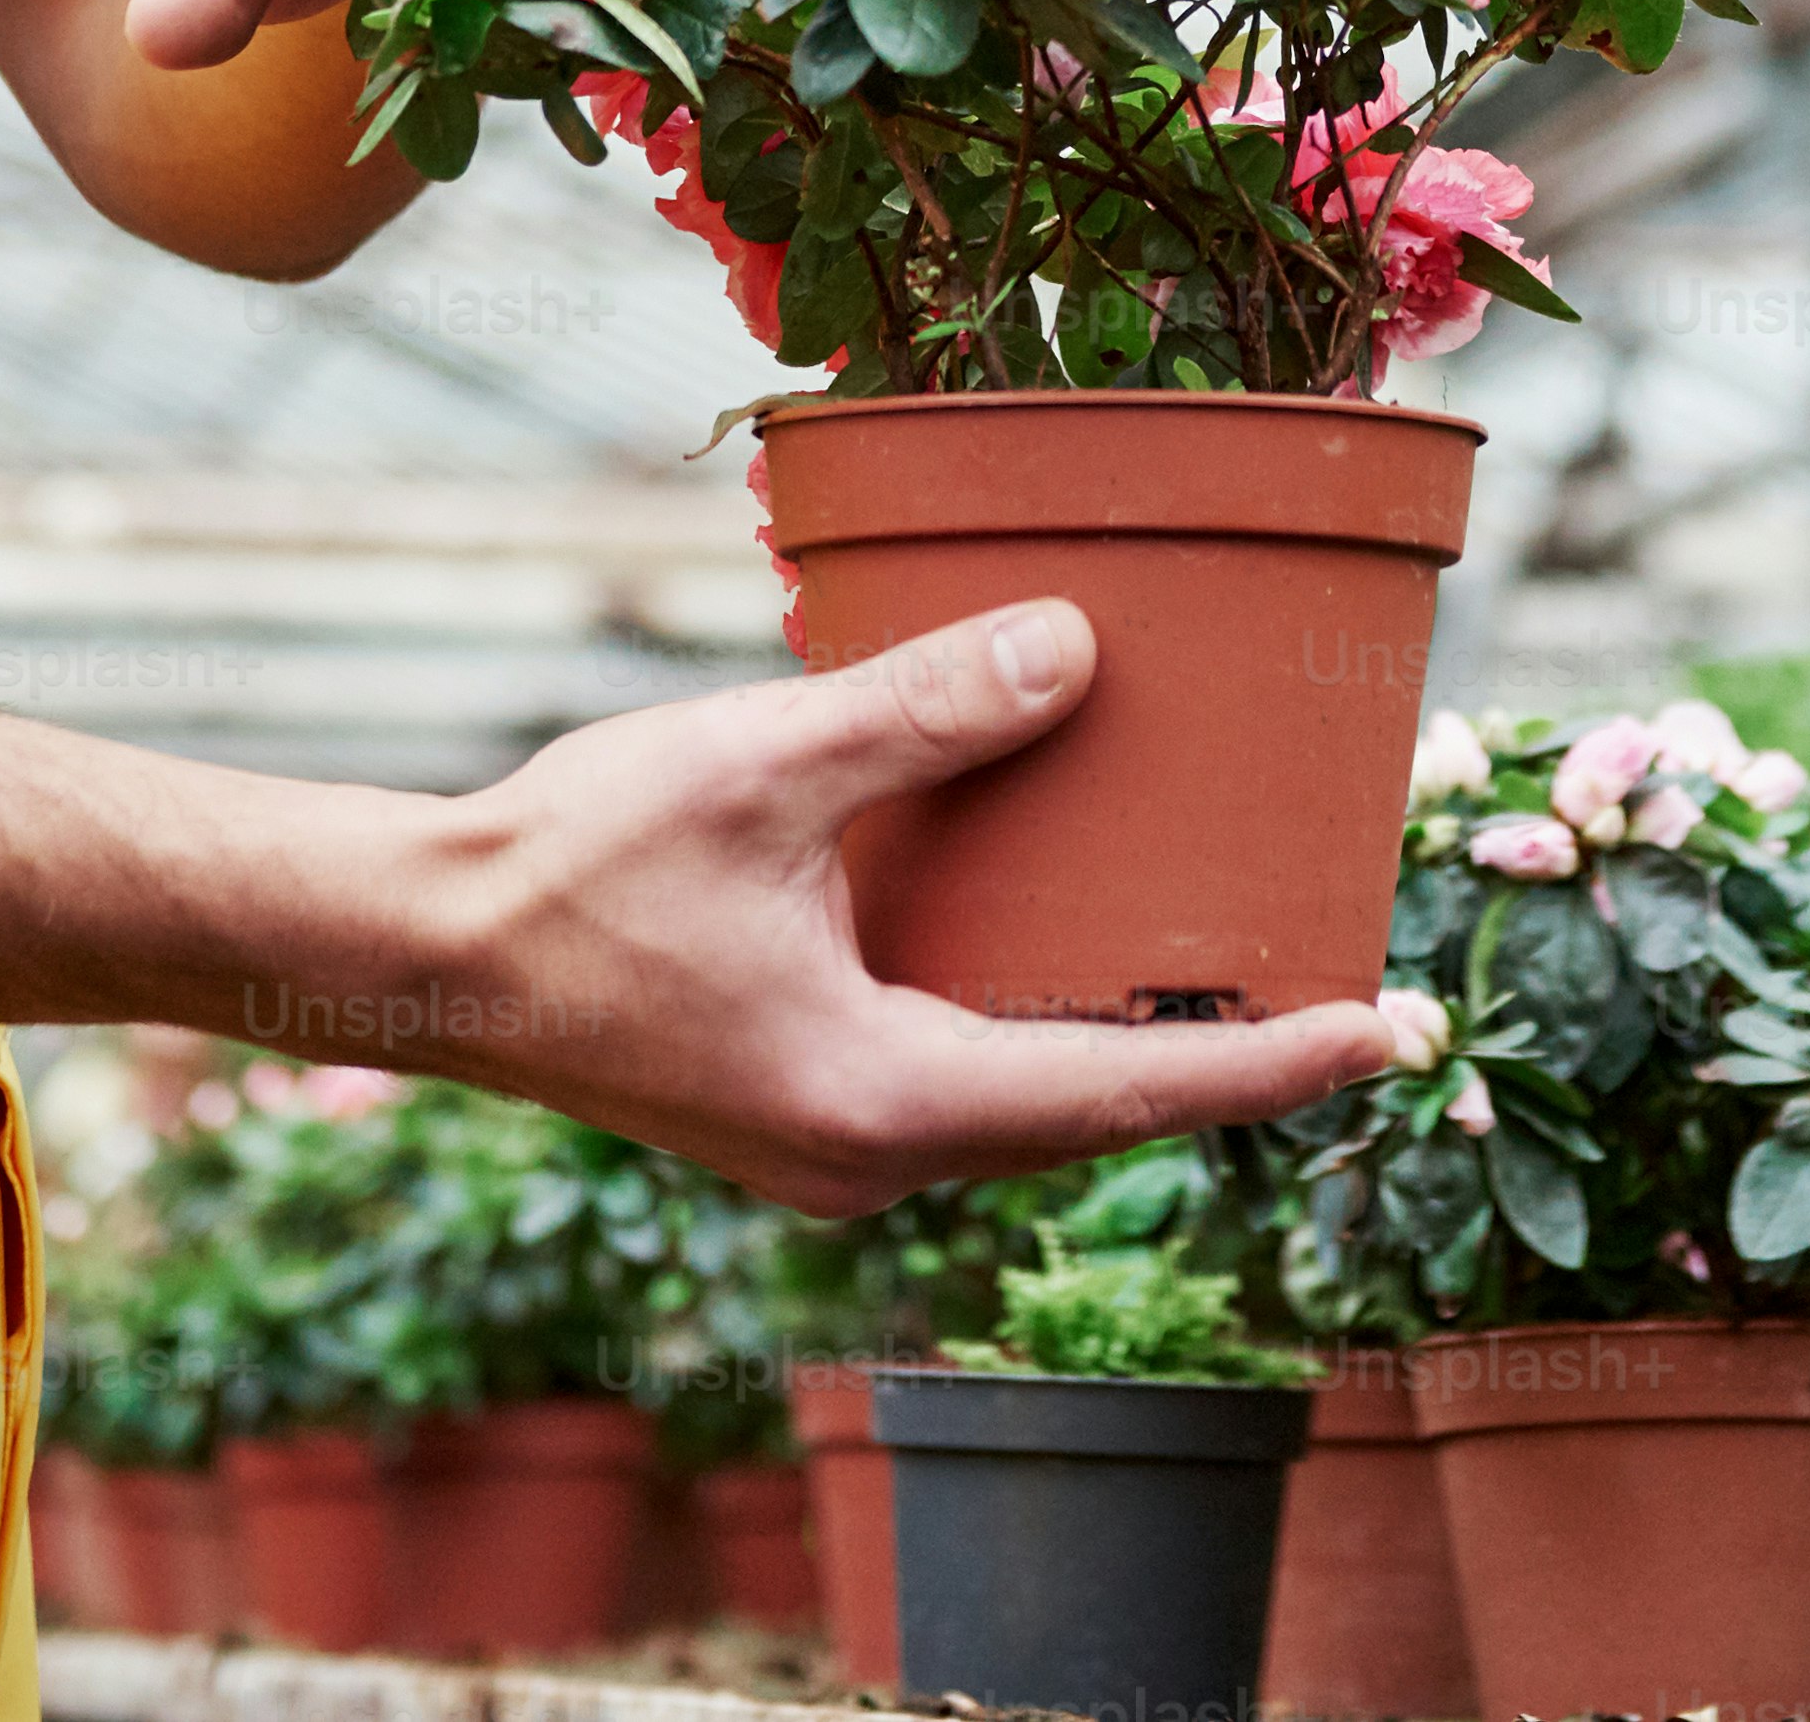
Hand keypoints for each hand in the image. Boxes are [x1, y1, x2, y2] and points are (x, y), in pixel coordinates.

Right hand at [368, 598, 1393, 1211]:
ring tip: (1238, 955)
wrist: (419, 955)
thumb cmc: (572, 867)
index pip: (1131, 1093)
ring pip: (1025, 1096)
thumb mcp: (765, 766)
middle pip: (1095, 1109)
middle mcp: (875, 1159)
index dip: (1272, 1065)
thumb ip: (926, 711)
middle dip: (1222, 1050)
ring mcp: (833, 1149)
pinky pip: (959, 1075)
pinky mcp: (798, 1111)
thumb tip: (1077, 650)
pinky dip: (1032, 1016)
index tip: (1390, 1033)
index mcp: (889, 1104)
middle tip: (1347, 982)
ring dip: (1124, 1033)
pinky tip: (1066, 936)